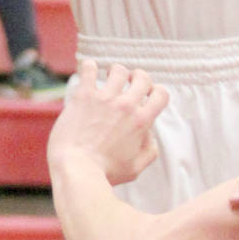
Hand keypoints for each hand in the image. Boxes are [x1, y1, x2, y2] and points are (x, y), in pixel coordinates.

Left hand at [47, 59, 167, 185]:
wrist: (76, 168)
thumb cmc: (105, 172)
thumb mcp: (136, 168)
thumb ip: (149, 150)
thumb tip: (149, 134)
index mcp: (142, 121)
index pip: (162, 94)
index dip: (156, 92)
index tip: (147, 95)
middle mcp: (127, 106)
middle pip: (142, 77)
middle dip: (138, 77)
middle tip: (128, 83)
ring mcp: (105, 98)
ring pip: (118, 70)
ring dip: (115, 72)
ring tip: (107, 79)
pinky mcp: (83, 96)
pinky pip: (89, 69)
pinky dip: (90, 67)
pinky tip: (89, 71)